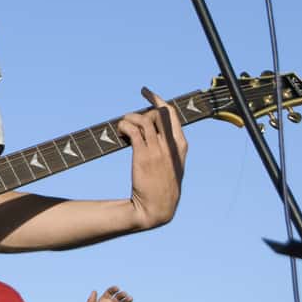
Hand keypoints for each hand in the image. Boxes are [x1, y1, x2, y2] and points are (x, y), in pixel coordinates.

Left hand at [118, 87, 187, 228]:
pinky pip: (133, 131)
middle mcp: (170, 145)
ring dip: (129, 118)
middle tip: (130, 121)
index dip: (158, 100)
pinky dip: (124, 126)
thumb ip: (168, 147)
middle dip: (141, 112)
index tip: (147, 93)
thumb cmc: (163, 187)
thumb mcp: (174, 165)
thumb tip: (152, 128)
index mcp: (181, 146)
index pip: (172, 114)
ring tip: (123, 126)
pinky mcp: (143, 156)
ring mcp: (157, 150)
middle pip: (157, 114)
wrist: (157, 208)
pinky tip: (120, 132)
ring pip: (143, 120)